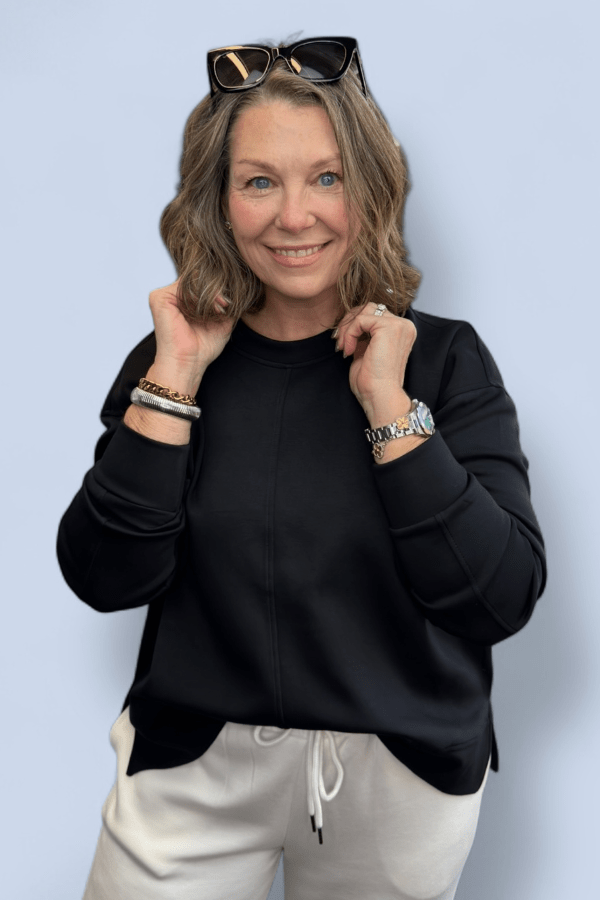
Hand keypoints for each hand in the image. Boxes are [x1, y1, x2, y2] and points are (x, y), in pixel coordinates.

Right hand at [149, 280, 234, 394]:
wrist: (188, 364)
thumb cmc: (202, 348)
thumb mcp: (222, 321)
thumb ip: (225, 303)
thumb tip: (237, 287)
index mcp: (184, 300)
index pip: (202, 283)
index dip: (218, 290)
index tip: (229, 303)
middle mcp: (172, 296)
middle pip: (197, 279)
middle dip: (216, 290)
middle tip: (226, 305)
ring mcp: (164, 296)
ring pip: (193, 281)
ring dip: (212, 294)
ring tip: (220, 309)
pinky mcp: (159, 298)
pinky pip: (184, 287)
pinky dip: (200, 296)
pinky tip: (210, 309)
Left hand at [335, 302, 416, 426]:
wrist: (380, 396)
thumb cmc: (373, 382)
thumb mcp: (366, 351)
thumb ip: (363, 335)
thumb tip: (348, 323)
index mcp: (401, 331)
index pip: (374, 314)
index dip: (354, 325)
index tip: (342, 343)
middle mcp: (404, 326)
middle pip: (369, 308)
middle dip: (349, 323)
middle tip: (339, 342)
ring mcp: (399, 325)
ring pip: (364, 311)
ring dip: (348, 327)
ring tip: (344, 347)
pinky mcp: (389, 328)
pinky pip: (360, 320)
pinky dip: (349, 333)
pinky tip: (349, 350)